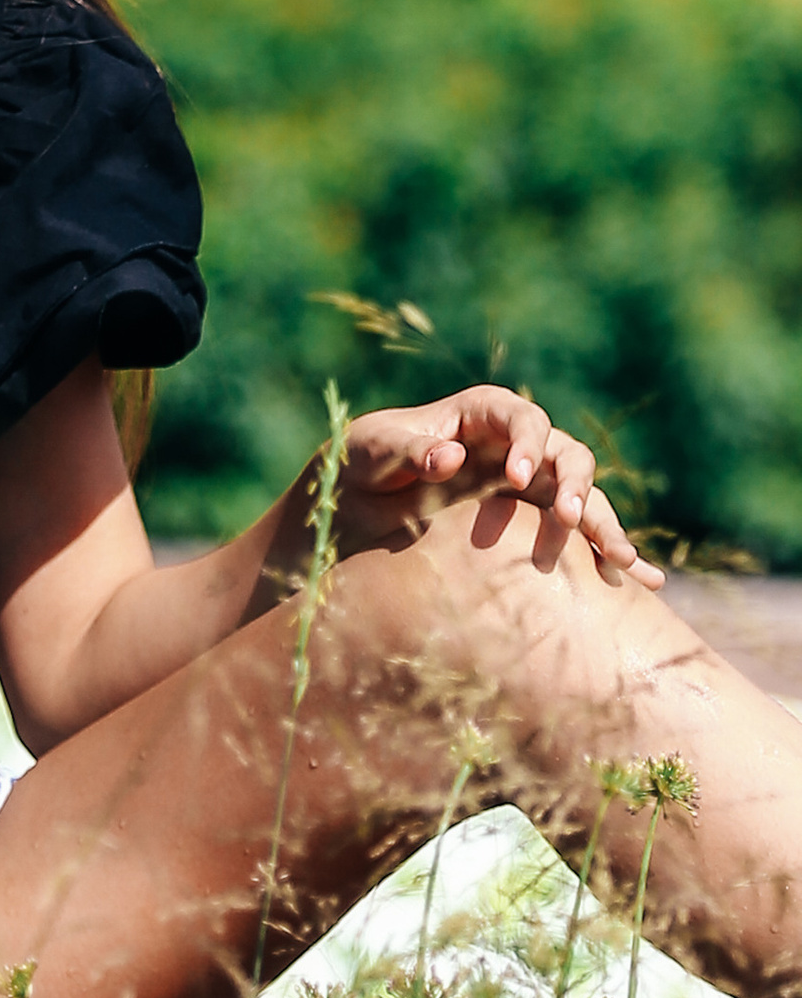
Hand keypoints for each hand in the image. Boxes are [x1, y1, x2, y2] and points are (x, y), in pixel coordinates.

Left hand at [321, 385, 660, 586]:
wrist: (354, 503)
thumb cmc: (361, 463)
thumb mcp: (372, 451)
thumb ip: (408, 450)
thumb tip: (453, 456)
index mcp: (480, 416)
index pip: (520, 416)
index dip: (525, 442)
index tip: (514, 478)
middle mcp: (514, 447)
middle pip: (564, 455)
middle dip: (572, 485)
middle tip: (566, 519)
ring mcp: (530, 486)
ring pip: (581, 497)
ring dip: (601, 525)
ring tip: (617, 561)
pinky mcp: (533, 522)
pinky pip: (580, 535)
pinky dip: (610, 553)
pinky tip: (644, 581)